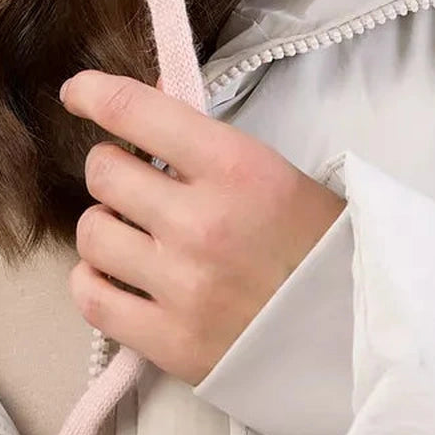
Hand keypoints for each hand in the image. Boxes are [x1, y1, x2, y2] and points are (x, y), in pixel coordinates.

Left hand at [60, 69, 346, 385]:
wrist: (356, 339)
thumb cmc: (319, 246)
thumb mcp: (275, 172)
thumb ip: (206, 139)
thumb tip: (150, 94)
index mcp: (237, 168)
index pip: (135, 112)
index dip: (93, 94)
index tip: (77, 92)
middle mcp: (202, 223)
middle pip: (104, 172)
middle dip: (115, 170)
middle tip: (137, 184)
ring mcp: (182, 286)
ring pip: (91, 233)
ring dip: (106, 227)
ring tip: (136, 236)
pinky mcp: (169, 343)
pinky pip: (91, 298)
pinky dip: (95, 282)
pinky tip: (118, 277)